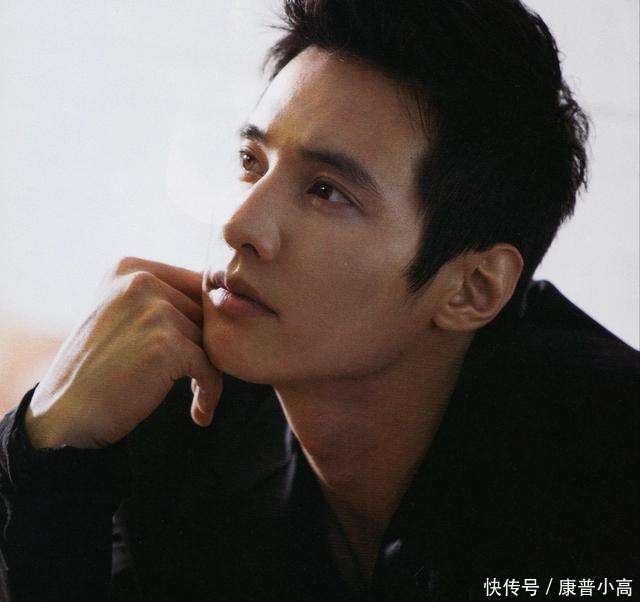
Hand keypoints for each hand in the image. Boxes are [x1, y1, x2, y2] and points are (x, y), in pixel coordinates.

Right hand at [24, 257, 222, 448]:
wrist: (64, 414)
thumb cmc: (100, 369)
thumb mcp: (123, 316)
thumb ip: (163, 298)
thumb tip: (218, 292)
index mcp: (130, 269)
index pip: (196, 286)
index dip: (203, 323)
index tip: (199, 354)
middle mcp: (140, 281)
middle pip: (205, 313)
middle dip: (206, 348)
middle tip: (196, 380)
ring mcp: (154, 311)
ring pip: (210, 340)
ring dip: (208, 372)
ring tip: (195, 397)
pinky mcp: (166, 344)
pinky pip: (210, 368)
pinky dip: (210, 393)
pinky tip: (200, 413)